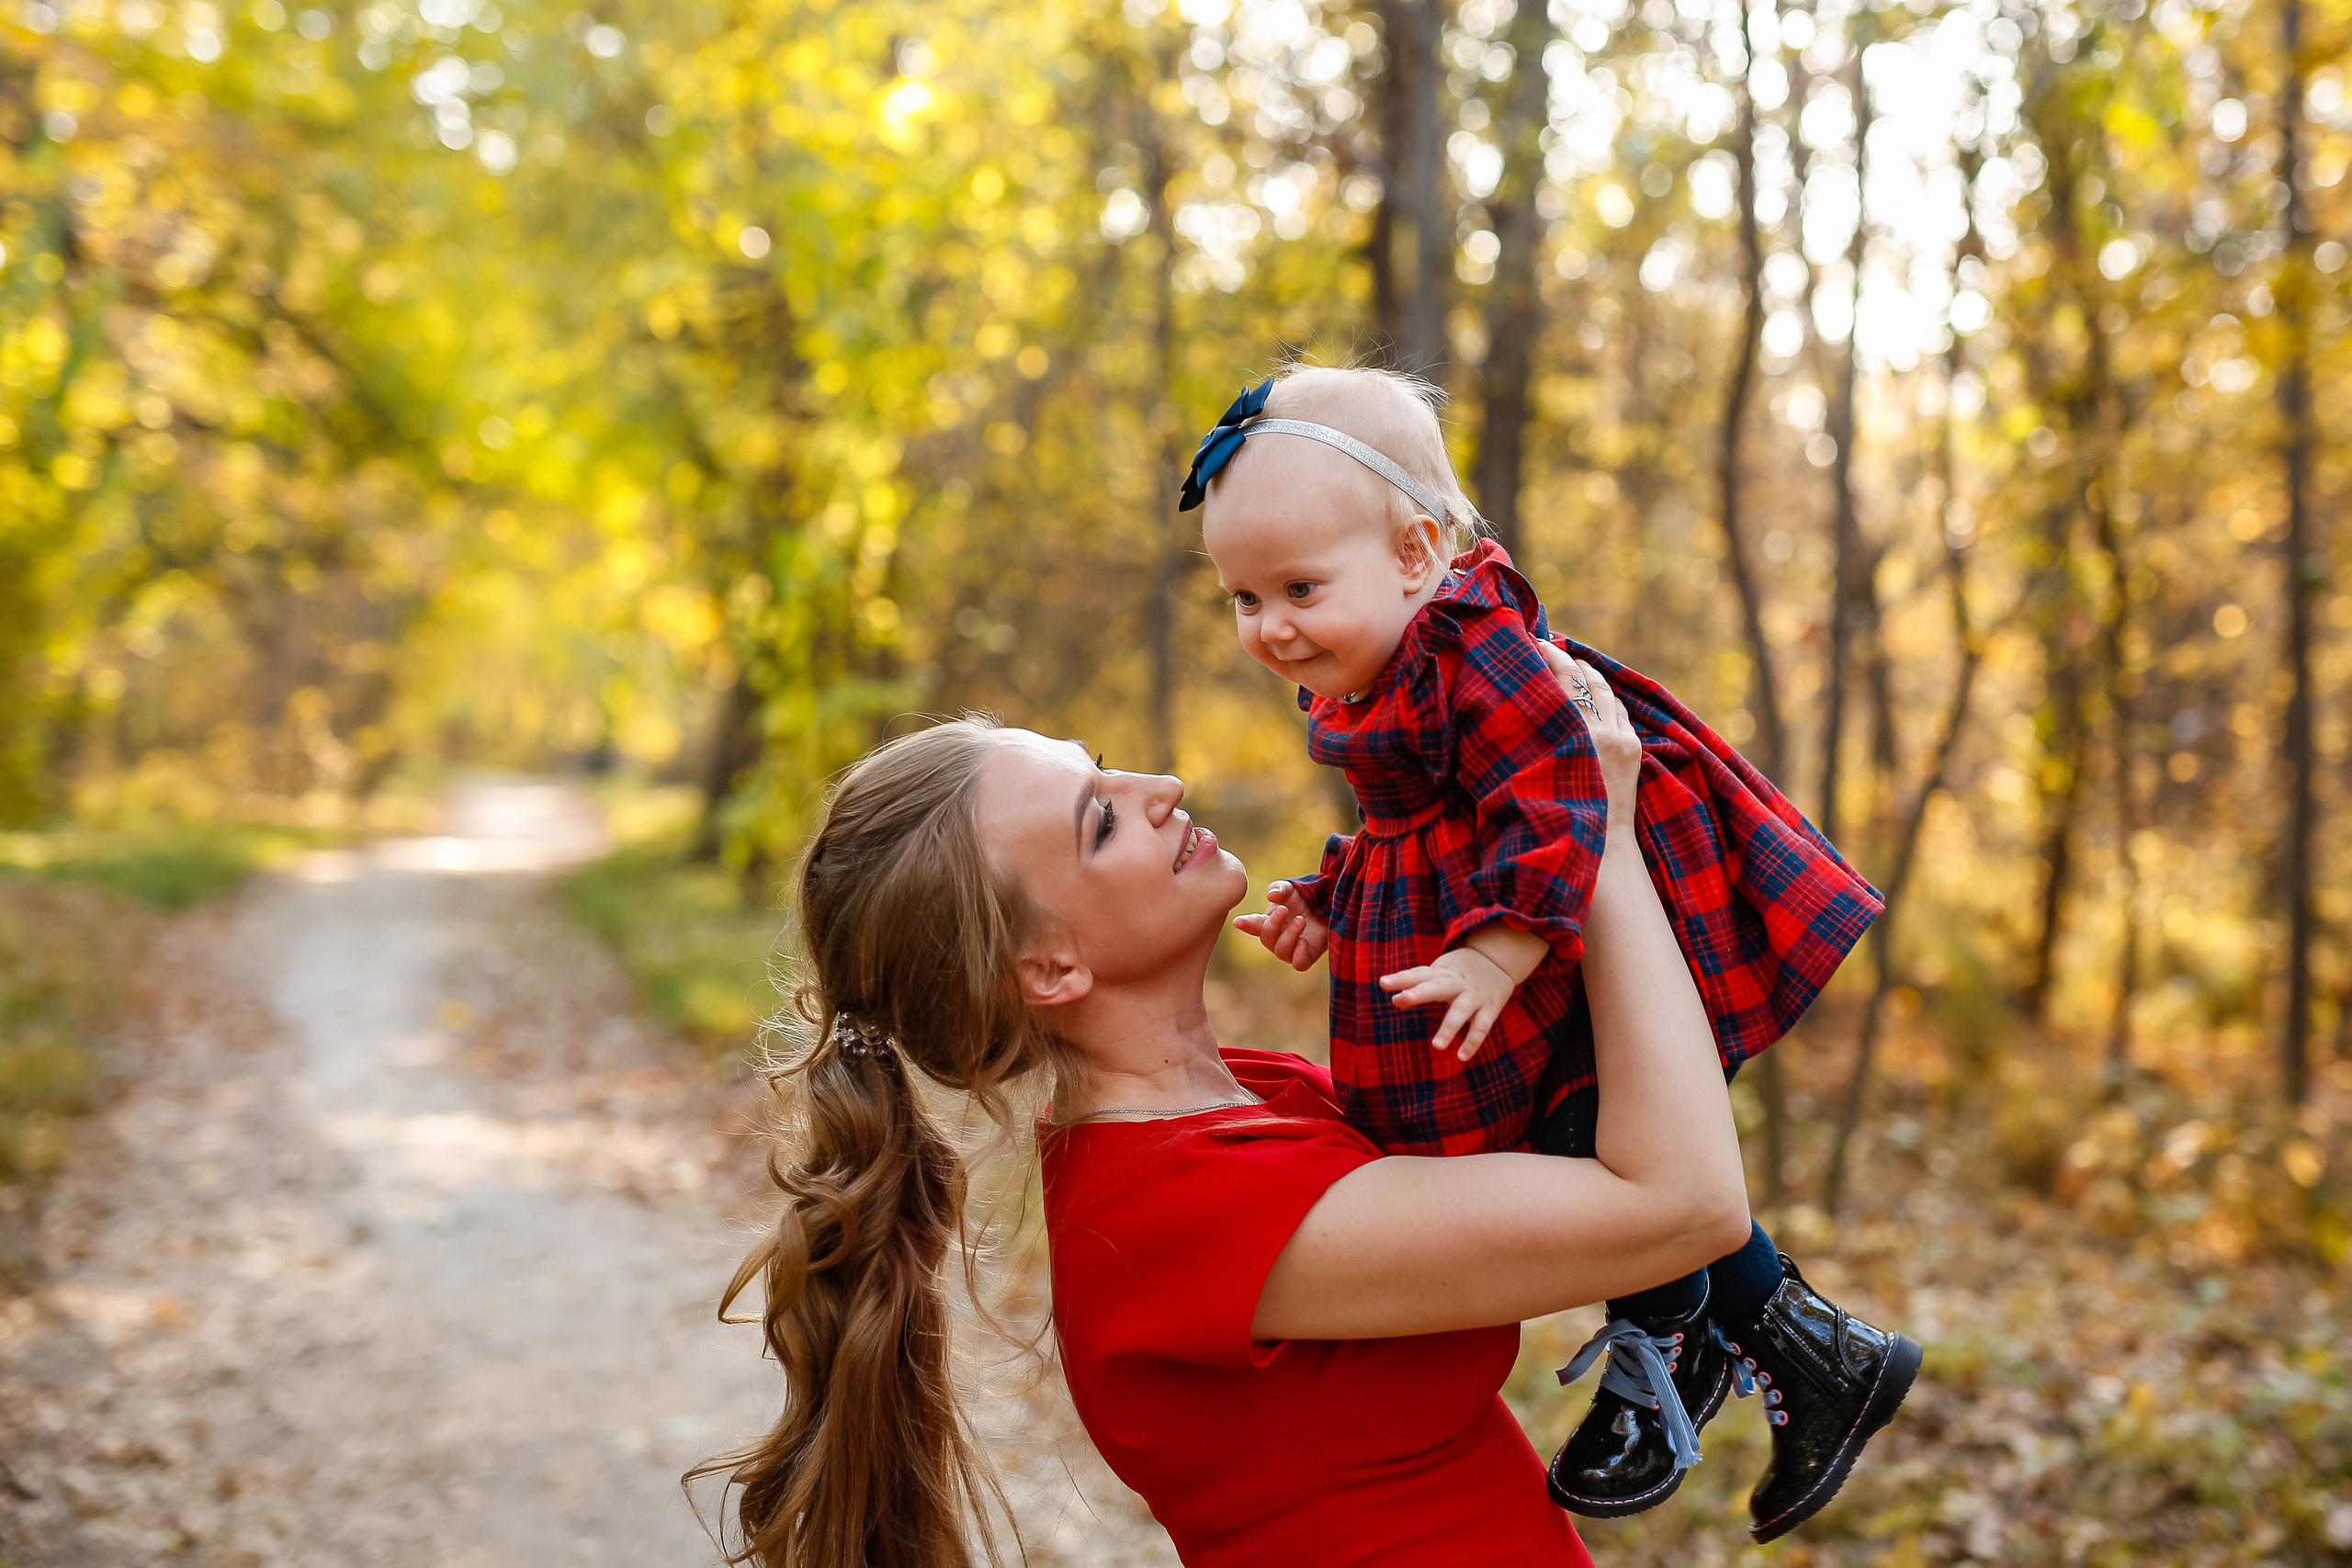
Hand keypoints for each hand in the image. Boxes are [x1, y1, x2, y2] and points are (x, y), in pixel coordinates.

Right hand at [1232, 881, 1330, 970]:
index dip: (1245, 924)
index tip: (1238, 921)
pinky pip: (1299, 964)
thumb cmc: (1305, 898)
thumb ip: (1280, 890)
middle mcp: (1277, 937)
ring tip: (1301, 920)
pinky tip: (1304, 941)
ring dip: (1289, 935)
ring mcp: (1291, 949)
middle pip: (1266, 938)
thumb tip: (1272, 897)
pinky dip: (1299, 954)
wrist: (1328, 906)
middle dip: (1273, 924)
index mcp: (1269, 921)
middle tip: (1283, 910)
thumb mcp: (1291, 889)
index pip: (1253, 925)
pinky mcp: (1308, 956)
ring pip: (1281, 952)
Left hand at [1378, 947, 1517, 1061]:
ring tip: (1437, 1046)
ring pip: (1461, 1010)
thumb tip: (1394, 1000)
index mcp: (1441, 973)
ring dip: (1449, 1027)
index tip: (1383, 983)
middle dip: (1420, 992)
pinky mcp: (1490, 1008)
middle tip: (1402, 999)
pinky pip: (1481, 1027)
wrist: (1498, 959)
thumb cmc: (1457, 972)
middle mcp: (1456, 982)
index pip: (1418, 974)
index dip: (1400, 979)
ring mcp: (1474, 995)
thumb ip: (1416, 985)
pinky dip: (1472, 1042)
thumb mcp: (1437, 974)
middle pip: (1437, 986)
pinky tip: (1461, 1057)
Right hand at [1537, 644, 1639, 841]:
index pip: (1563, 678)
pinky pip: (1620, 711)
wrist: (1600, 846)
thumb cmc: (1553, 815)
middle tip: (1549, 648)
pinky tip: (1593, 697)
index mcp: (1574, 734)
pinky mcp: (1634, 749)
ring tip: (1572, 666)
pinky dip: (1605, 699)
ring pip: (1606, 691)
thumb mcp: (1531, 771)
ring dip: (1588, 675)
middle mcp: (1602, 730)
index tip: (1534, 642)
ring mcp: (1622, 739)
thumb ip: (1524, 736)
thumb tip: (1507, 705)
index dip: (1548, 655)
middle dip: (1567, 659)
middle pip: (1586, 678)